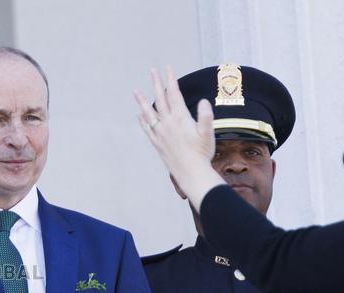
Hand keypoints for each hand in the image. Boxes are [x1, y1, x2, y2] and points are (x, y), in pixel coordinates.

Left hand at [134, 66, 223, 208]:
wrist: (191, 172)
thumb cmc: (202, 153)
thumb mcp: (208, 132)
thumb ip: (206, 116)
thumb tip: (202, 101)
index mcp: (180, 118)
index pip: (174, 94)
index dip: (170, 80)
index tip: (168, 68)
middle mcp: (167, 123)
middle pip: (160, 99)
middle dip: (156, 83)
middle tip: (152, 71)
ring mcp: (160, 133)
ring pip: (149, 113)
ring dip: (142, 101)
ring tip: (135, 91)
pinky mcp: (157, 143)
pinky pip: (147, 129)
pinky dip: (142, 120)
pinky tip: (139, 115)